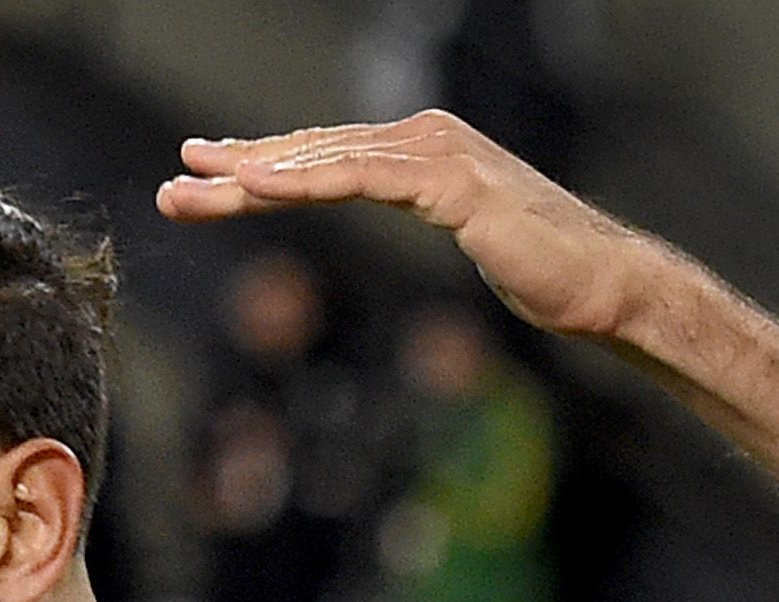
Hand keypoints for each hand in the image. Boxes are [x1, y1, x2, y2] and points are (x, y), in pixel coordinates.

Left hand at [155, 111, 660, 340]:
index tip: (203, 180)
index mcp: (422, 151)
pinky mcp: (451, 182)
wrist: (604, 284)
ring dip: (253, 175)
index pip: (324, 158)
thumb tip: (410, 211)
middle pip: (312, 154)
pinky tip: (259, 185)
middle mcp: (424, 139)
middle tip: (174, 180)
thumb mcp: (466, 237)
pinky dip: (305, 180)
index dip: (261, 168)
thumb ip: (430, 212)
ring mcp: (437, 154)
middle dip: (237, 170)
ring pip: (324, 162)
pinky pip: (361, 179)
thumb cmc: (545, 270)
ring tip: (195, 187)